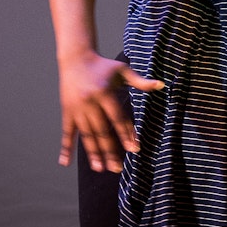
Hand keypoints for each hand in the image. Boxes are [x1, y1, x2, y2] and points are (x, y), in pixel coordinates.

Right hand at [57, 53, 163, 172]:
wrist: (75, 58)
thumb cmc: (103, 66)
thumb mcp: (122, 71)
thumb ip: (140, 81)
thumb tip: (161, 85)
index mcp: (105, 92)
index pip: (118, 117)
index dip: (126, 133)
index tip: (134, 149)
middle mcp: (90, 102)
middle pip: (102, 130)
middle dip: (110, 150)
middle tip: (117, 168)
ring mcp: (77, 108)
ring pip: (86, 135)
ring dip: (93, 153)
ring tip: (100, 169)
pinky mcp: (66, 111)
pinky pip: (67, 132)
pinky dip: (66, 148)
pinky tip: (65, 163)